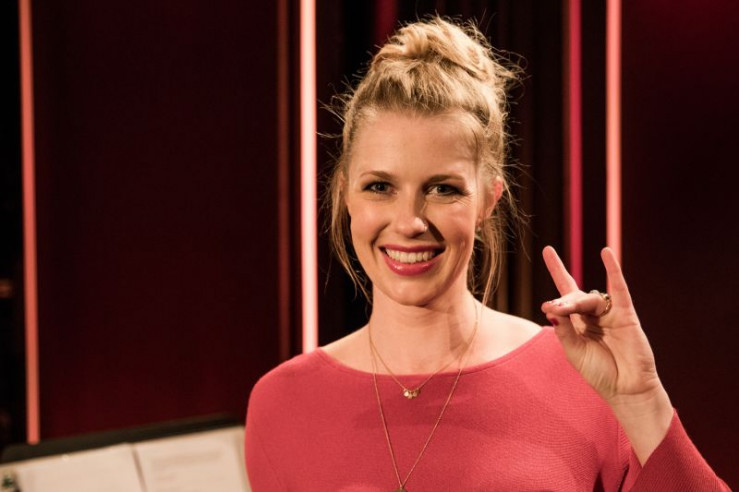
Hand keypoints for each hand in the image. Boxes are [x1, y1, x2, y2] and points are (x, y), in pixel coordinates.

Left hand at [541, 246, 672, 462]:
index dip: (557, 270)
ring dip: (576, 302)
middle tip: (552, 307)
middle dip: (563, 301)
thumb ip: (564, 331)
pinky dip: (613, 271)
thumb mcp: (574, 352)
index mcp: (578, 323)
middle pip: (575, 297)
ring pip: (591, 299)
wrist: (625, 390)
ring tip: (564, 307)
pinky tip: (606, 253)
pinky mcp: (626, 315)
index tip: (548, 250)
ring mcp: (610, 314)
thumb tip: (551, 310)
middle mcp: (593, 315)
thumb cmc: (599, 373)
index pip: (565, 293)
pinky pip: (619, 290)